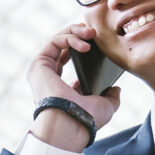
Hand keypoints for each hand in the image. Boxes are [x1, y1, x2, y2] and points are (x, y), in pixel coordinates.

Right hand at [23, 22, 121, 149]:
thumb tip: (115, 89)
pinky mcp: (39, 63)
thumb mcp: (105, 106)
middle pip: (60, 46)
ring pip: (56, 40)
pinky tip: (85, 44)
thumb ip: (110, 96)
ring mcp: (41, 70)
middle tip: (93, 32)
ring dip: (75, 32)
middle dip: (77, 34)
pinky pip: (53, 41)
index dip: (79, 46)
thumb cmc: (87, 118)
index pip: (66, 60)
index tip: (94, 42)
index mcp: (60, 87)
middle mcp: (48, 77)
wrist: (73, 122)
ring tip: (92, 33)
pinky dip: (70, 37)